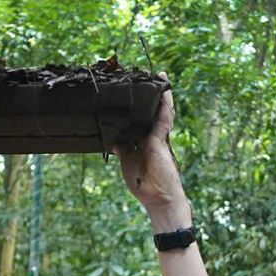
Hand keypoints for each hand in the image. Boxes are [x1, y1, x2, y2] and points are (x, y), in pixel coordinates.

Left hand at [117, 89, 188, 223]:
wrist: (159, 199)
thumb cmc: (144, 185)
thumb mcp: (127, 163)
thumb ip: (122, 149)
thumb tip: (111, 139)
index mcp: (145, 143)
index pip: (142, 121)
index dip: (139, 108)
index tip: (134, 94)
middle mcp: (153, 138)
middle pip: (152, 112)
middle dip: (152, 96)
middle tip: (149, 77)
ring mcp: (158, 138)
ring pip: (161, 112)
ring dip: (161, 95)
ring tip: (160, 76)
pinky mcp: (160, 141)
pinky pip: (164, 119)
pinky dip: (164, 105)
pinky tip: (164, 92)